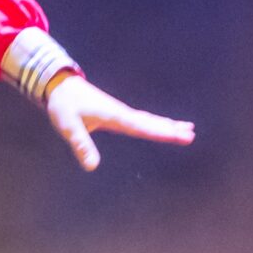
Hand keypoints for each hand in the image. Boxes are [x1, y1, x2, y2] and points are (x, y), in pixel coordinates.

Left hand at [44, 74, 194, 172]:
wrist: (60, 85)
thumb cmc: (64, 106)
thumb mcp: (69, 127)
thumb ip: (81, 145)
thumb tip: (92, 166)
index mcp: (115, 116)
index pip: (143, 127)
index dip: (162, 132)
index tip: (181, 134)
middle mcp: (122, 113)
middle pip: (151, 122)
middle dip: (171, 129)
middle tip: (191, 135)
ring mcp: (120, 112)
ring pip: (148, 120)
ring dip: (167, 125)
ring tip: (187, 129)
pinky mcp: (116, 113)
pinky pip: (141, 120)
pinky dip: (154, 123)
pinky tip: (161, 126)